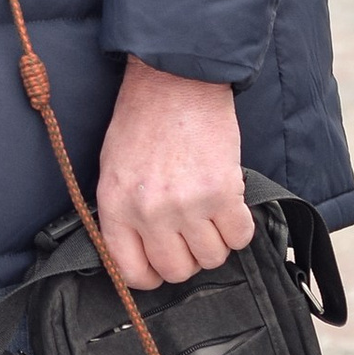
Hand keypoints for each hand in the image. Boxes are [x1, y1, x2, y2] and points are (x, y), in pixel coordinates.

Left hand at [93, 60, 249, 286]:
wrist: (175, 79)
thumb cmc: (142, 120)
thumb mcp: (113, 168)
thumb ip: (123, 214)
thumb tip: (142, 252)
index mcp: (115, 206)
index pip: (131, 272)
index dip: (151, 275)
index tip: (162, 264)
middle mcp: (149, 212)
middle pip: (177, 271)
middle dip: (188, 258)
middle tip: (191, 233)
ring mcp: (187, 205)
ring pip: (212, 258)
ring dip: (216, 242)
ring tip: (210, 213)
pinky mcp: (223, 193)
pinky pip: (240, 236)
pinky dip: (239, 226)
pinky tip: (229, 205)